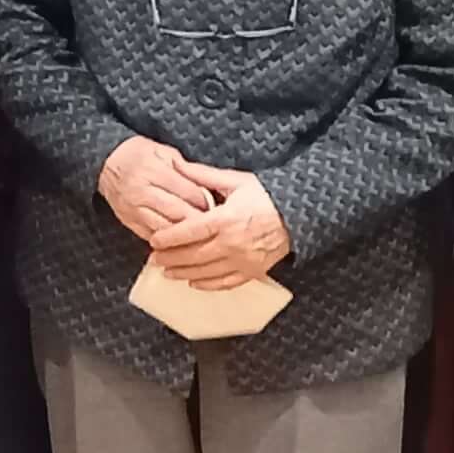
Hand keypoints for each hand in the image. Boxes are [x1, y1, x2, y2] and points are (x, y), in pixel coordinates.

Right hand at [97, 135, 218, 241]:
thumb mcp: (163, 152)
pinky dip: (168, 242)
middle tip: (214, 225)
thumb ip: (185, 168)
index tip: (217, 205)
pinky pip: (151, 236)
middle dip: (198, 220)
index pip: (187, 192)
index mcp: (153, 171)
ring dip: (184, 236)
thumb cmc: (138, 154)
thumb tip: (206, 187)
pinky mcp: (128, 221)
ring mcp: (133, 209)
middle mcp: (142, 192)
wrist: (106, 162)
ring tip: (201, 237)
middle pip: (178, 213)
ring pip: (165, 229)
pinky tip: (180, 242)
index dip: (205, 200)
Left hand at [152, 166, 290, 289]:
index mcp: (225, 219)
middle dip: (171, 258)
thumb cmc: (267, 194)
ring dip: (184, 273)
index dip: (168, 238)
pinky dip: (208, 285)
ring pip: (206, 272)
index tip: (154, 241)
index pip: (188, 232)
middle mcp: (232, 243)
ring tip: (168, 272)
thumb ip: (205, 177)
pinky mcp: (253, 271)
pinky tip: (194, 282)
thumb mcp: (236, 181)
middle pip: (193, 256)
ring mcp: (243, 260)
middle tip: (155, 259)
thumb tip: (180, 167)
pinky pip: (226, 283)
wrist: (299, 213)